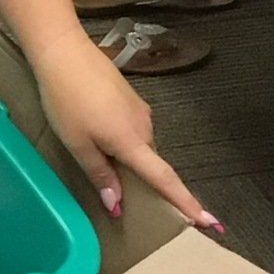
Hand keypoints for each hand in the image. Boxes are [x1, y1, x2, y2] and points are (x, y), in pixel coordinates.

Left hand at [29, 23, 220, 233]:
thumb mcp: (78, 144)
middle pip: (151, 164)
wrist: (64, 52)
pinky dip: (124, 142)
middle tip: (122, 194)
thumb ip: (100, 175)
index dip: (186, 202)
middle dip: (142, 181)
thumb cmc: (66, 100)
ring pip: (141, 146)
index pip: (165, 179)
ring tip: (96, 154)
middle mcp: (144, 127)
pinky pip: (134, 131)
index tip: (209, 221)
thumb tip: (117, 206)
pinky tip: (98, 133)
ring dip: (128, 158)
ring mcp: (140, 111)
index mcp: (133, 142)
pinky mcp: (132, 99)